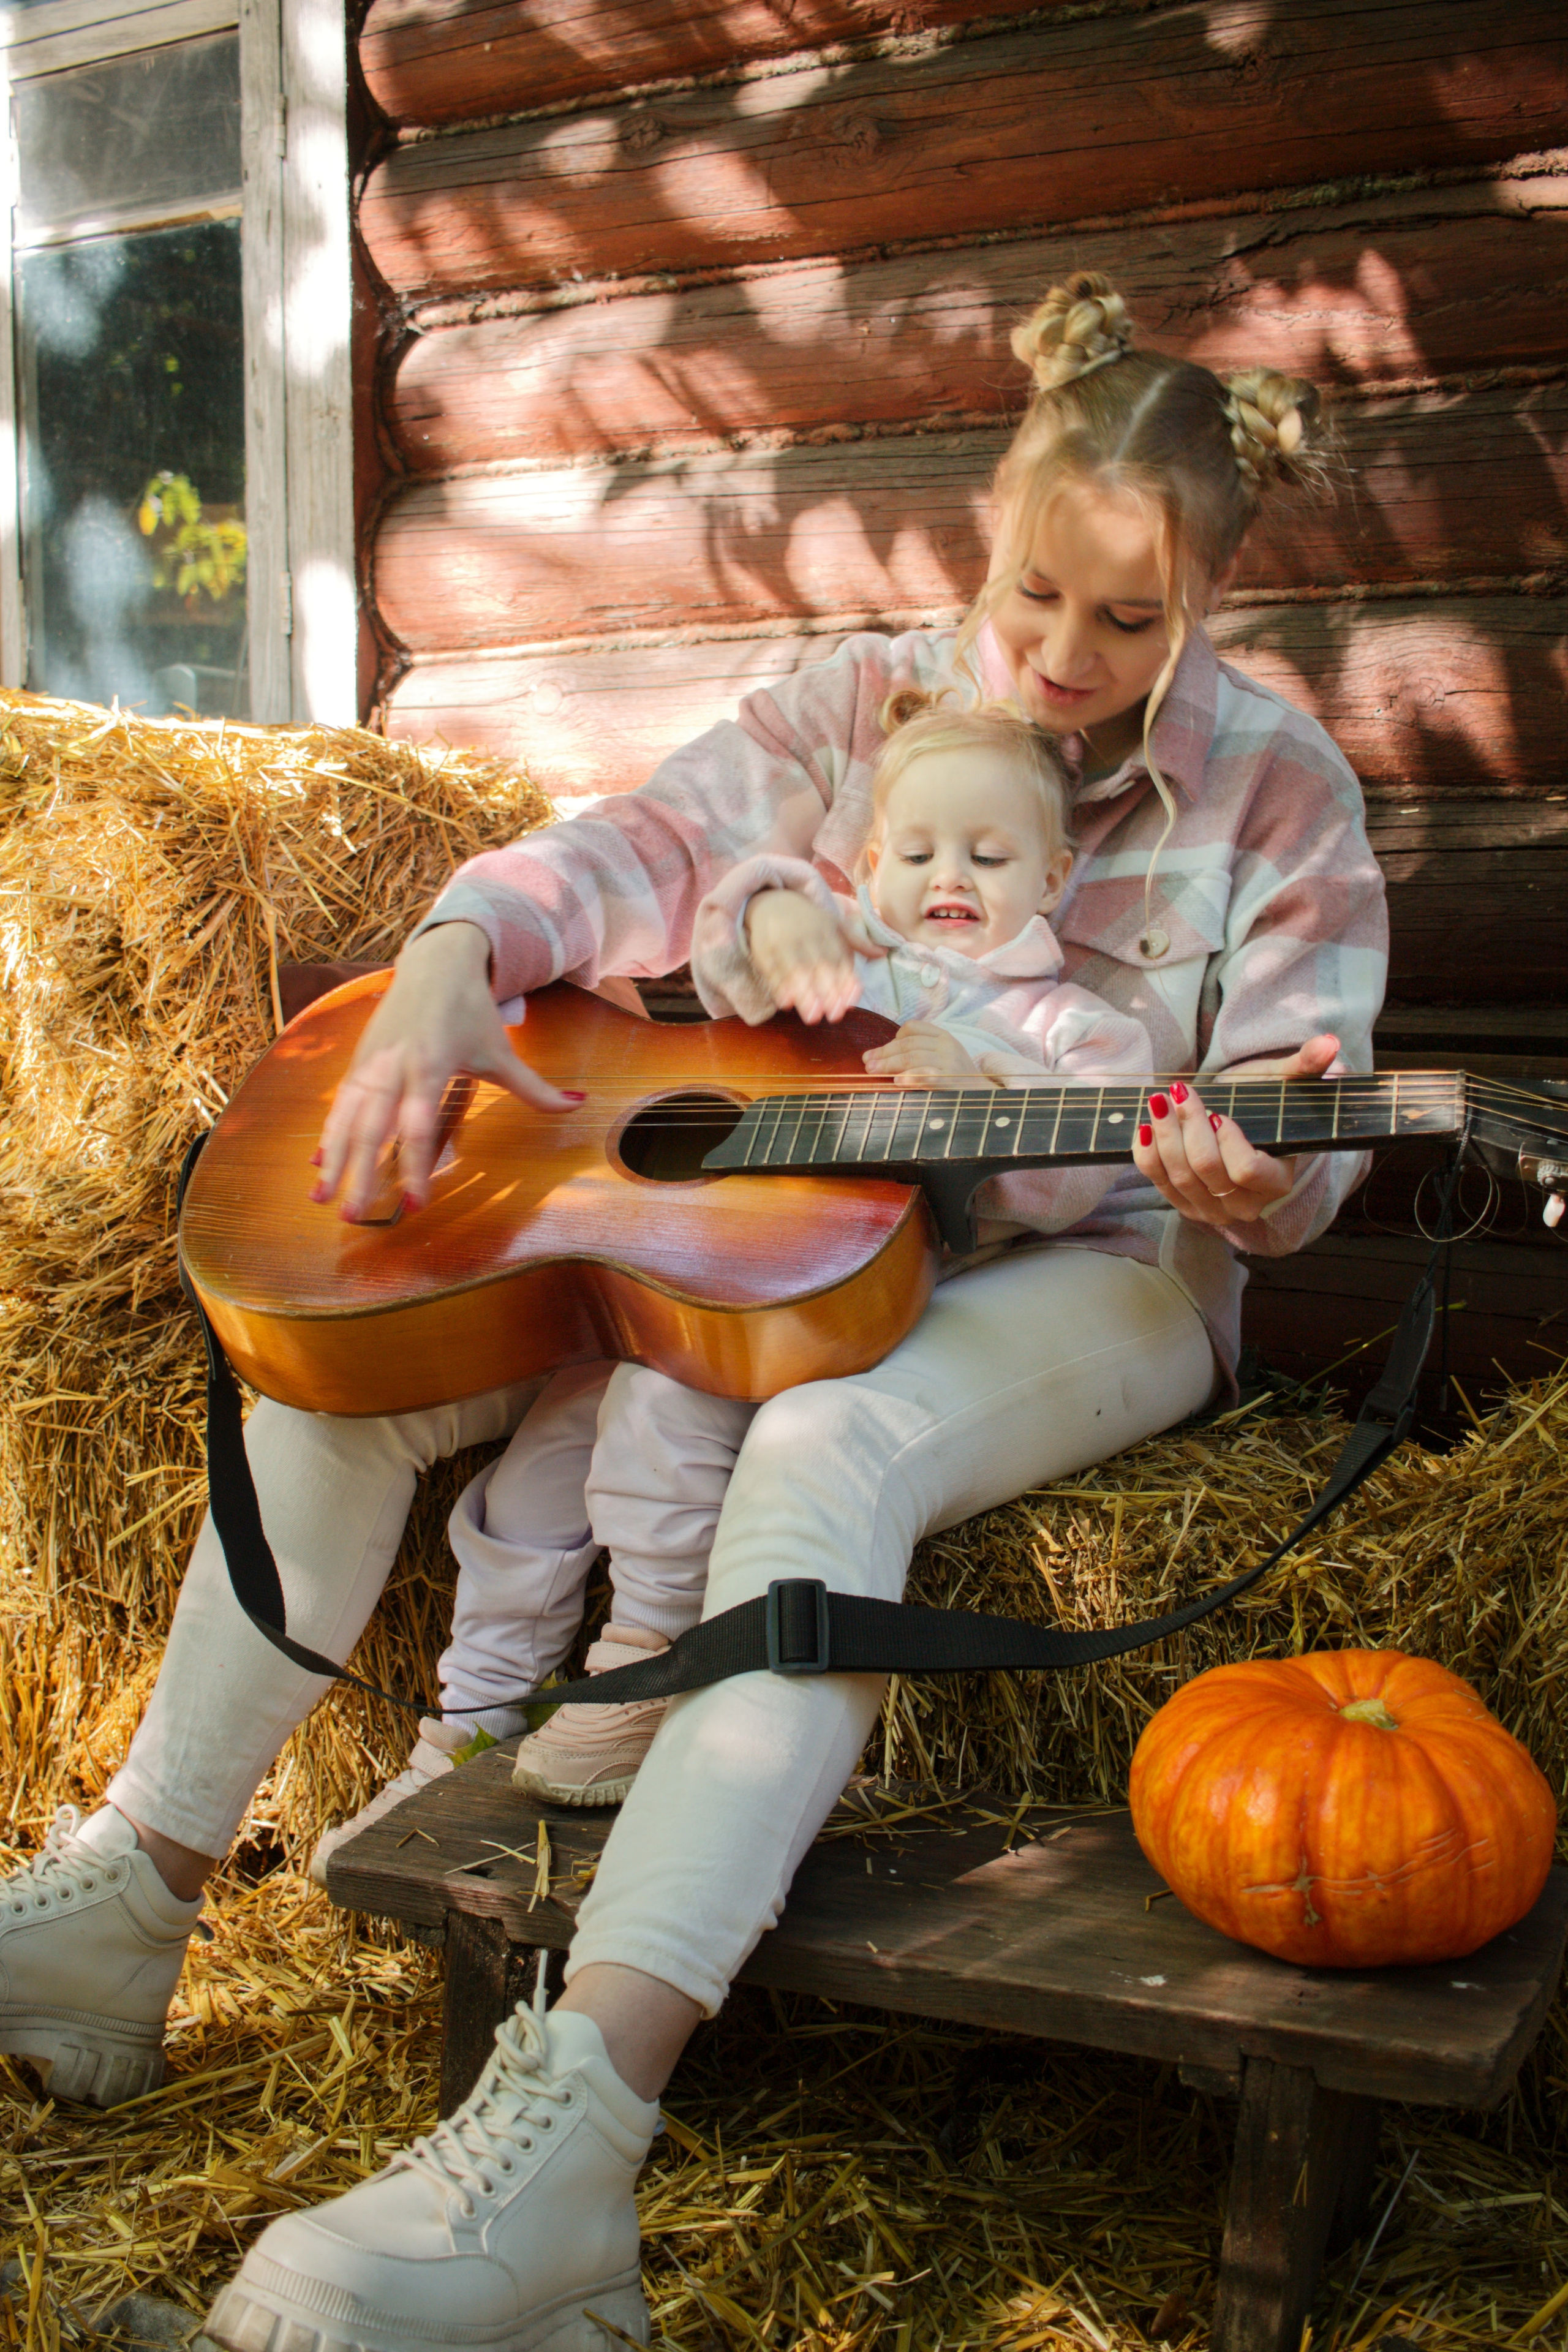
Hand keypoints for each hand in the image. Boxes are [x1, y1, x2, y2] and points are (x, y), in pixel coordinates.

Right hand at [313, 923, 577, 1219]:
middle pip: (371, 1128)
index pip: (417, 1125)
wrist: (434, 963)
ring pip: (345, 1118)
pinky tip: (318, 1163)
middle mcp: (392, 1065)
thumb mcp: (502, 1050)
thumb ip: (536, 1088)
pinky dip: (328, 1134)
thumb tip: (579, 1105)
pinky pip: (339, 1104)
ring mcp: (369, 1062)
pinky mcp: (357, 1061)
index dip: (413, 1167)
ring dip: (332, 1160)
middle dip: (359, 1175)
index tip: (413, 1204)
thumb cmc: (470, 1010)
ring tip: (320, 1199)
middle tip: (353, 1216)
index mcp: (429, 1064)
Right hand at [744, 888, 881, 1023]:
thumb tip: (882, 953)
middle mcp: (808, 937)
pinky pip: (772, 970)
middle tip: (834, 1015)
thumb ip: (858, 942)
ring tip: (813, 1017)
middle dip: (828, 992)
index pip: (840, 959)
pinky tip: (786, 1003)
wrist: (772, 902)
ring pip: (796, 971)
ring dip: (805, 994)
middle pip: (819, 967)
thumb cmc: (809, 922)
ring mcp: (785, 943)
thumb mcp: (835, 926)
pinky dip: (778, 987)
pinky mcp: (764, 951)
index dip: (846, 982)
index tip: (851, 1003)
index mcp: (828, 931)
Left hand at [863, 1019, 982, 1085]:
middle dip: (884, 1053)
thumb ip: (920, 1048)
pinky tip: (898, 1081)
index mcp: (942, 1035)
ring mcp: (949, 1062)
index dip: (892, 1038)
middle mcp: (946, 1045)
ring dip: (889, 1064)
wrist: (982, 1091)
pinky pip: (927, 1075)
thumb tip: (882, 1054)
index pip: (912, 1028)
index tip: (879, 1051)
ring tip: (873, 1070)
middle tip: (867, 1062)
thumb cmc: (955, 1074)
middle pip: (907, 1044)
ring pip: (913, 1058)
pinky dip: (911, 1077)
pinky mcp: (950, 1080)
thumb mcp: (943, 1054)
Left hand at [1132, 1033, 1339, 1227]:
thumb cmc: (1263, 1104)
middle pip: (1207, 1169)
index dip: (1228, 1140)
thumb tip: (1329, 1045)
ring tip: (1159, 1100)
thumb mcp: (1284, 1084)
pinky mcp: (1185, 1206)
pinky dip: (1147, 1153)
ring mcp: (1213, 1211)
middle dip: (1188, 1126)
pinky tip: (1145, 1126)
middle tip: (1179, 1091)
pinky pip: (1158, 1183)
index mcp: (1277, 1181)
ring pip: (1179, 1176)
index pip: (1246, 1169)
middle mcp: (1246, 1205)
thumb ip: (1306, 1066)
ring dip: (1164, 1134)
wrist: (1240, 1124)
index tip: (1220, 1112)